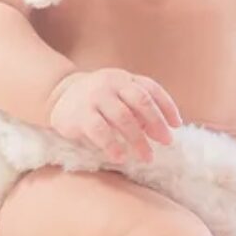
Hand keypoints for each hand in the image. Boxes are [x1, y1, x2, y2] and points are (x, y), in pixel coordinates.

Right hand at [45, 68, 182, 162]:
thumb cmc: (98, 99)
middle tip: (166, 142)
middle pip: (141, 101)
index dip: (167, 106)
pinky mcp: (80, 114)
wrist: (59, 95)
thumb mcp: (118, 95)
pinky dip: (112, 145)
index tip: (177, 125)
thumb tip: (161, 130)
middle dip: (156, 123)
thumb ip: (138, 107)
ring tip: (147, 156)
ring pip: (123, 118)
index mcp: (124, 78)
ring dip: (138, 139)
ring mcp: (95, 97)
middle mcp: (111, 83)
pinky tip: (120, 157)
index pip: (151, 89)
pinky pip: (100, 131)